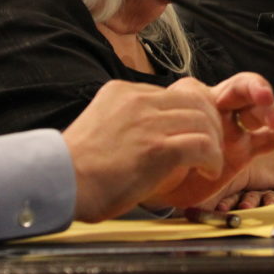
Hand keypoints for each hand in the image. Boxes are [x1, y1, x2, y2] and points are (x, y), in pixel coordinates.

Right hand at [62, 75, 273, 221]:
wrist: (59, 182)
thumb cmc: (77, 168)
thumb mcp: (101, 126)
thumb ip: (127, 122)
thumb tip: (149, 136)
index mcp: (123, 91)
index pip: (173, 93)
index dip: (191, 113)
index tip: (195, 132)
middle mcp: (138, 99)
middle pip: (195, 101)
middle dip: (210, 124)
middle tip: (211, 146)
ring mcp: (149, 121)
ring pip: (203, 120)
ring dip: (213, 143)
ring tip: (209, 162)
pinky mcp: (158, 147)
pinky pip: (202, 145)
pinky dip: (211, 159)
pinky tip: (206, 172)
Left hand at [149, 74, 273, 209]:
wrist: (155, 181)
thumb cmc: (155, 151)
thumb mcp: (162, 131)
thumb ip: (175, 121)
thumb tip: (182, 121)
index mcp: (204, 99)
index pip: (229, 84)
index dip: (248, 87)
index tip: (259, 96)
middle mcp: (222, 110)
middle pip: (249, 93)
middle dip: (262, 95)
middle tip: (269, 107)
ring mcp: (234, 130)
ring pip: (260, 115)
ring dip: (273, 115)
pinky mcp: (243, 151)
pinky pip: (267, 141)